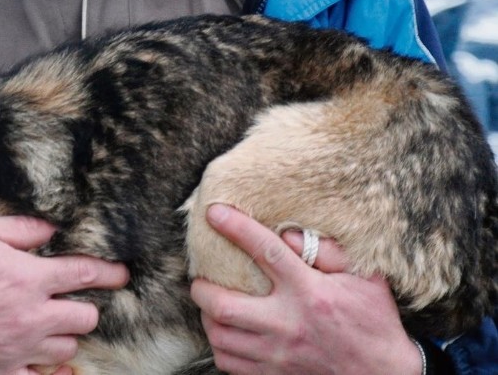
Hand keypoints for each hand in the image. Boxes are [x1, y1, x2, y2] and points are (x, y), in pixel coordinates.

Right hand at [0, 215, 128, 373]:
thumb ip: (23, 229)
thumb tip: (52, 230)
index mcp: (30, 277)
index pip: (85, 274)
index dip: (109, 273)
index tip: (122, 273)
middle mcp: (31, 316)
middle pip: (84, 317)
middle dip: (86, 304)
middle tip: (73, 295)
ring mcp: (16, 347)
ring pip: (66, 349)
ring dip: (66, 334)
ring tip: (55, 321)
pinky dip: (47, 371)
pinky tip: (49, 363)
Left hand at [189, 205, 423, 374]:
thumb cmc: (374, 320)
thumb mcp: (364, 277)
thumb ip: (328, 251)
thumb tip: (288, 232)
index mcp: (309, 291)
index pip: (264, 251)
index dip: (235, 227)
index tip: (213, 212)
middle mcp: (288, 323)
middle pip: (224, 306)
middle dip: (202, 288)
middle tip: (198, 277)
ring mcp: (279, 355)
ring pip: (221, 337)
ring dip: (207, 317)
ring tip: (209, 303)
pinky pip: (230, 364)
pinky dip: (220, 346)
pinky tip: (225, 332)